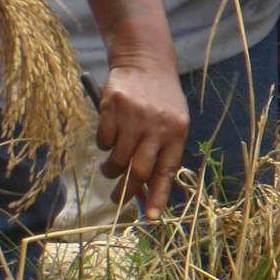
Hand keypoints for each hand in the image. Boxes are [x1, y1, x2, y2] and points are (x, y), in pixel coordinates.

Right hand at [94, 57, 190, 219]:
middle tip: (117, 200)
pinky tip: (109, 135)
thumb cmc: (161, 99)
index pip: (167, 171)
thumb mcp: (172, 123)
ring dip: (111, 169)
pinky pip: (103, 140)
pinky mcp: (112, 107)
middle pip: (139, 170)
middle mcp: (157, 126)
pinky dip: (103, 145)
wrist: (145, 61)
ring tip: (110, 167)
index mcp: (176, 132)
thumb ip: (162, 154)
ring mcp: (133, 116)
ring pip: (117, 158)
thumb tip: (147, 192)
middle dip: (126, 191)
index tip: (151, 218)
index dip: (159, 196)